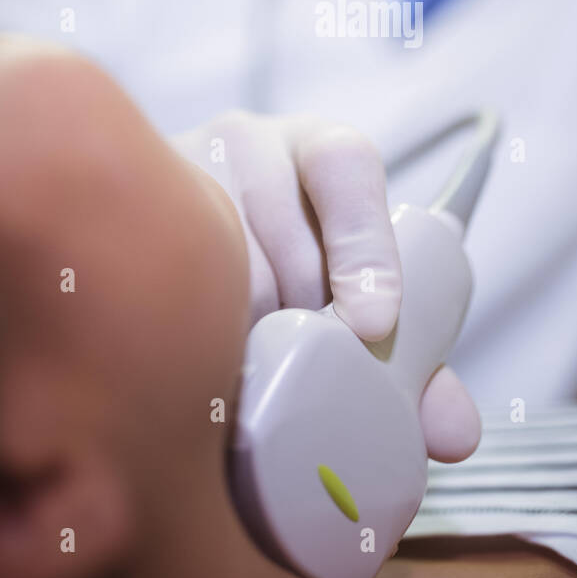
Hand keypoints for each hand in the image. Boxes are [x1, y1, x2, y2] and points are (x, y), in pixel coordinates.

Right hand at [170, 110, 479, 461]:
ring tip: (248, 390)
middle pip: (286, 246)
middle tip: (306, 389)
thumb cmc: (290, 265)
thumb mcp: (353, 289)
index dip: (364, 247)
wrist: (165, 226)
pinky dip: (184, 341)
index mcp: (321, 150)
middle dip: (304, 330)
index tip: (375, 325)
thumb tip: (454, 436)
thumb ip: (411, 358)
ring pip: (220, 274)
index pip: (346, 167)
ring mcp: (177, 166)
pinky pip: (157, 284)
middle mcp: (248, 141)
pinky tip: (193, 375)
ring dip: (241, 344)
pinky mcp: (122, 209)